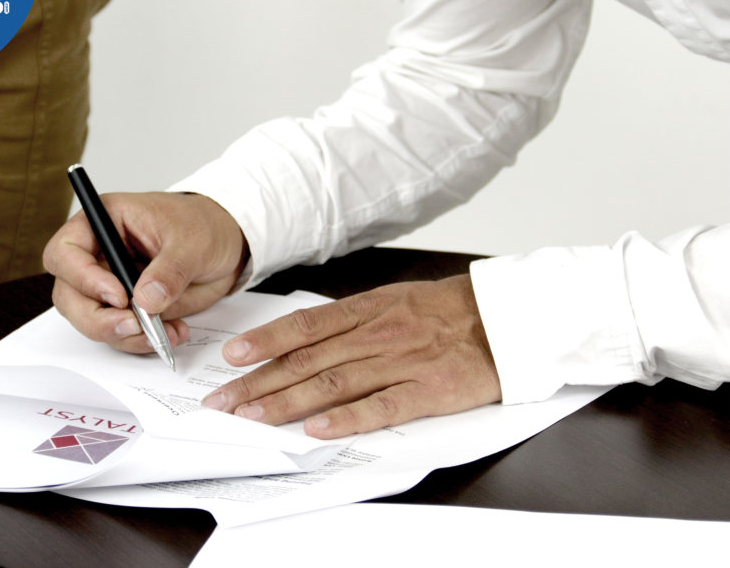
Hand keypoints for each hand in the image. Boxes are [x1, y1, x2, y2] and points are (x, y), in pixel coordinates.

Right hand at [43, 192, 247, 352]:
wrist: (227, 243)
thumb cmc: (203, 225)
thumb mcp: (192, 240)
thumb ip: (170, 270)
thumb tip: (146, 300)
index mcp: (104, 223)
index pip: (65, 253)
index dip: (83, 279)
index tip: (118, 296)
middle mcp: (99, 256)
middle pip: (70, 297)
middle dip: (98, 319)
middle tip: (134, 326)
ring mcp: (111, 285)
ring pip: (93, 322)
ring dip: (124, 336)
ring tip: (163, 332)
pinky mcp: (129, 309)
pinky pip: (123, 333)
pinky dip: (143, 341)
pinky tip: (173, 333)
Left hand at [202, 274, 501, 438]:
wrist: (503, 318)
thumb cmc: (446, 310)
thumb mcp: (393, 299)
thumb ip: (352, 318)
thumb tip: (308, 336)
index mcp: (368, 309)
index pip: (305, 327)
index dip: (265, 342)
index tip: (232, 357)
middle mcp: (376, 334)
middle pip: (308, 360)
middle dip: (260, 381)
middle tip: (226, 399)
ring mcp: (400, 363)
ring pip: (333, 383)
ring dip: (288, 402)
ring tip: (253, 418)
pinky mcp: (426, 391)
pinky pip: (380, 407)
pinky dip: (347, 419)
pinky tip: (317, 430)